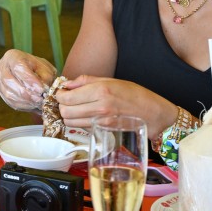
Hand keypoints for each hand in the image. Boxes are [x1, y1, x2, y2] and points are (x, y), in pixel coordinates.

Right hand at [0, 50, 57, 111]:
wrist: (30, 71)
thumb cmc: (37, 68)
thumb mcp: (45, 67)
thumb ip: (45, 75)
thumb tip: (43, 88)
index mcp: (12, 56)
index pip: (18, 67)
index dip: (29, 79)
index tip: (41, 89)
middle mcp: (2, 67)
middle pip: (9, 81)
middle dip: (26, 93)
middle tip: (40, 99)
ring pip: (8, 93)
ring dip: (25, 101)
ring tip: (38, 103)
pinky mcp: (1, 93)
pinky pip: (9, 102)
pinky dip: (22, 105)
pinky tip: (32, 105)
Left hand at [57, 75, 175, 133]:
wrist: (152, 113)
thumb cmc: (134, 94)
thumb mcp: (111, 80)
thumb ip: (86, 81)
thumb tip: (67, 83)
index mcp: (100, 90)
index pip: (66, 97)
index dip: (59, 95)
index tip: (62, 93)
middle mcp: (99, 107)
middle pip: (65, 111)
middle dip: (62, 106)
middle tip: (67, 101)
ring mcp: (101, 121)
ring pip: (70, 122)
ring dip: (69, 115)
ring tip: (76, 108)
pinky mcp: (103, 130)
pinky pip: (82, 127)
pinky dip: (79, 122)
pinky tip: (86, 115)